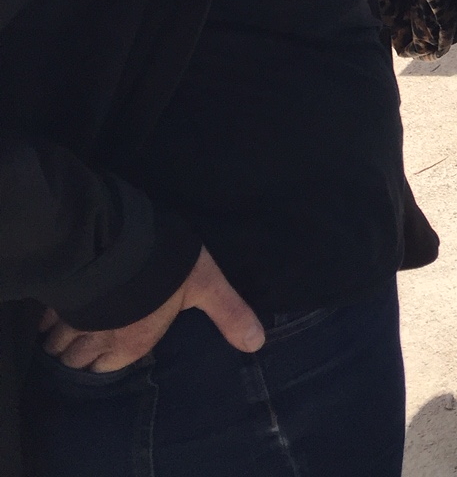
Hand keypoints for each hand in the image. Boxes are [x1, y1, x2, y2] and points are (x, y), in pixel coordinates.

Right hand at [38, 247, 262, 373]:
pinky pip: (45, 318)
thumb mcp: (208, 287)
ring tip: (74, 329)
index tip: (108, 353)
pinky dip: (50, 318)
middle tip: (89, 341)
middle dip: (78, 354)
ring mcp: (72, 319)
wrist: (119, 240)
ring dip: (62, 338)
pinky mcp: (57, 297)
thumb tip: (257, 343)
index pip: (103, 370)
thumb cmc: (167, 269)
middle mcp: (98, 339)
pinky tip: (57, 311)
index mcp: (131, 344)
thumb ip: (229, 314)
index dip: (104, 362)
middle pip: (74, 360)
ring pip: (55, 343)